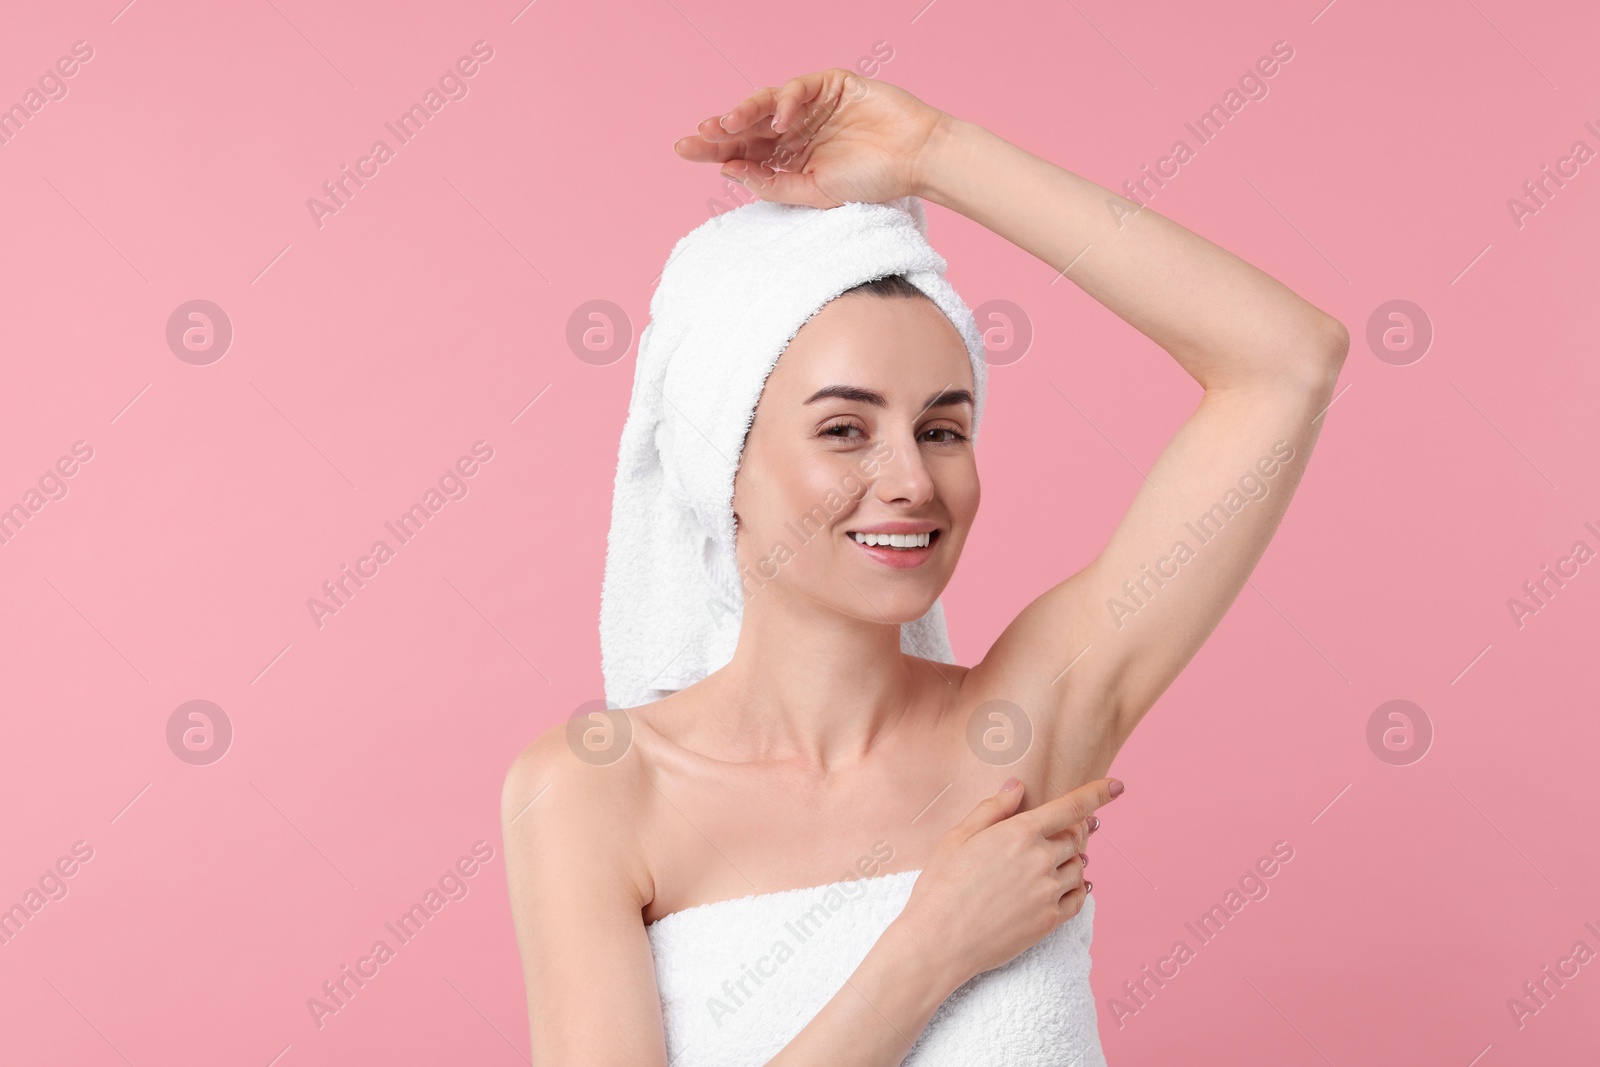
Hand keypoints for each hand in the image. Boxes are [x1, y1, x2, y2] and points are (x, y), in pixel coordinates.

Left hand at [672, 68, 949, 207]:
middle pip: (747, 127)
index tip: (685, 150)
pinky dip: (786, 101)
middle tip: (695, 137)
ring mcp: (812, 106)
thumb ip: (773, 184)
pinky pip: (799, 88)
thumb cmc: (871, 182)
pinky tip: (780, 119)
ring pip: (766, 104)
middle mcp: (796, 130)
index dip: (714, 150)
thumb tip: (728, 171)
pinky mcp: (832, 85)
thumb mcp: (814, 193)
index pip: (743, 151)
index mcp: (789, 156)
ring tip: (725, 125)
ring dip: (744, 112)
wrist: (915, 160)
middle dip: (719, 131)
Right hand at [897, 777, 1118, 981]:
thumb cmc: (941, 885)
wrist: (939, 941)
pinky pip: (1078, 898)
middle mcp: (1040, 859)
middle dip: (1077, 830)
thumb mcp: (958, 837)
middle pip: (1076, 837)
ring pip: (1079, 867)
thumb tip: (1018, 786)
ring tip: (1063, 859)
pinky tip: (1074, 885)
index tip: (1118, 785)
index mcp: (1019, 833)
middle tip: (1071, 830)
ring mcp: (1048, 892)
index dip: (1099, 793)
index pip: (1071, 806)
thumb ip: (992, 808)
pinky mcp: (1050, 921)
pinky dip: (1080, 887)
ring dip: (1075, 859)